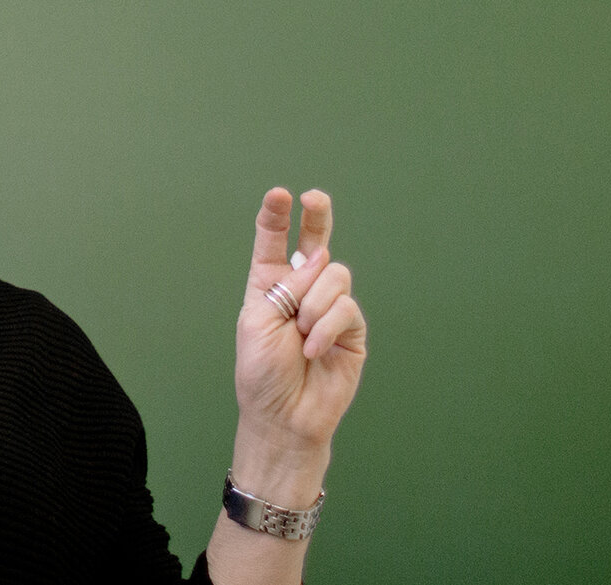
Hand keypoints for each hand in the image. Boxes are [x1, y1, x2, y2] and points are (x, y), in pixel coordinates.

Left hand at [234, 188, 366, 454]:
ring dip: (313, 303)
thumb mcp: (259, 321)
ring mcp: (329, 307)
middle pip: (315, 242)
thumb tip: (323, 259)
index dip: (276, 217)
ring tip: (302, 335)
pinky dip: (327, 325)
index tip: (279, 194)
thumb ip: (287, 286)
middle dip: (317, 215)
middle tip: (314, 197)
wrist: (283, 416)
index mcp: (270, 284)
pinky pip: (346, 306)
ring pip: (333, 274)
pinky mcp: (351, 328)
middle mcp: (301, 290)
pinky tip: (314, 348)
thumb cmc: (262, 372)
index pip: (274, 243)